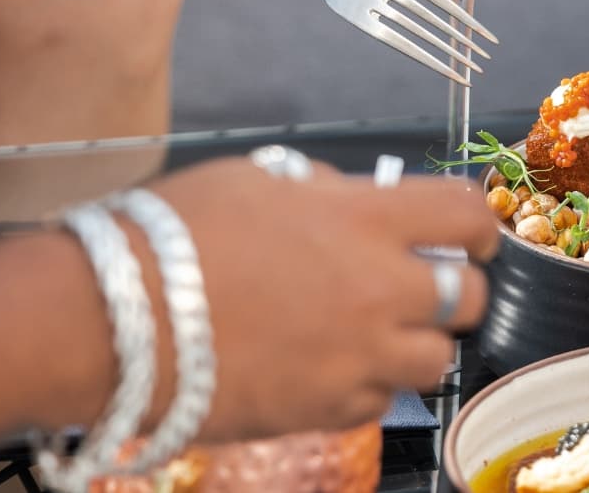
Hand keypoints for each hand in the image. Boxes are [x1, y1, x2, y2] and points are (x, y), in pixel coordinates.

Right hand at [144, 157, 497, 441]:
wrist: (111, 323)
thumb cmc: (167, 239)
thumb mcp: (253, 180)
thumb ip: (322, 191)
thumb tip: (352, 196)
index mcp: (365, 220)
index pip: (467, 216)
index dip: (476, 226)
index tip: (467, 235)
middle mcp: (379, 290)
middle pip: (472, 298)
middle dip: (455, 290)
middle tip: (420, 286)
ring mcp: (359, 356)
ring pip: (436, 360)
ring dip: (415, 344)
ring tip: (369, 331)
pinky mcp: (330, 409)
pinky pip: (380, 400)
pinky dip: (365, 384)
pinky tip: (324, 363)